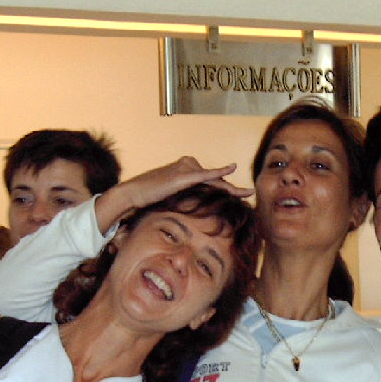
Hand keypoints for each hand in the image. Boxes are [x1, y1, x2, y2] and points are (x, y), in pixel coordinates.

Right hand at [97, 157, 251, 231]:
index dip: (223, 189)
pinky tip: (232, 168)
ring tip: (247, 193)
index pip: (209, 181)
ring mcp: (186, 169)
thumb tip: (186, 214)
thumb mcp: (169, 199)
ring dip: (231, 188)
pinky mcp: (184, 175)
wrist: (133, 194)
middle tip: (247, 194)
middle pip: (215, 180)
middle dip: (231, 189)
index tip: (236, 195)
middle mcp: (188, 167)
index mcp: (185, 172)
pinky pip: (207, 174)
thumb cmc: (146, 199)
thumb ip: (181, 200)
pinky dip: (220, 172)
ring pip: (215, 180)